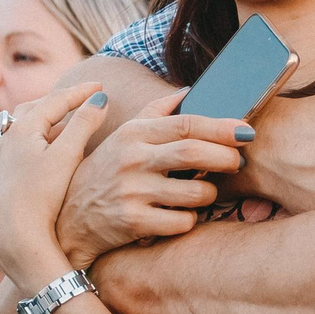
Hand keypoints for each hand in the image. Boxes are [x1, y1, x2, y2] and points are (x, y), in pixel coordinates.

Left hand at [0, 81, 108, 287]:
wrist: (15, 234)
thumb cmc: (41, 196)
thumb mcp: (66, 156)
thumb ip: (83, 124)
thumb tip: (100, 99)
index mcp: (23, 128)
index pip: (56, 99)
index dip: (81, 91)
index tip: (102, 84)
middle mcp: (8, 137)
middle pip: (36, 107)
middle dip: (61, 100)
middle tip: (83, 97)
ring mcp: (4, 155)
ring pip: (25, 124)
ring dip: (47, 117)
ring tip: (67, 118)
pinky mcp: (4, 173)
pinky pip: (21, 141)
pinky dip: (39, 135)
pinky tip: (51, 147)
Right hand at [55, 88, 247, 264]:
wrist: (68, 218)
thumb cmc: (105, 171)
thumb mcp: (123, 136)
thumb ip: (156, 111)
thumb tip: (189, 90)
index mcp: (134, 134)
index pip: (185, 123)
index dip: (221, 127)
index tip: (246, 130)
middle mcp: (132, 160)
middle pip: (193, 153)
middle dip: (226, 157)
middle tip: (238, 162)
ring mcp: (132, 192)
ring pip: (195, 192)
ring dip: (209, 193)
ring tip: (205, 191)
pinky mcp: (134, 223)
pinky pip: (182, 222)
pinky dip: (190, 219)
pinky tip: (183, 215)